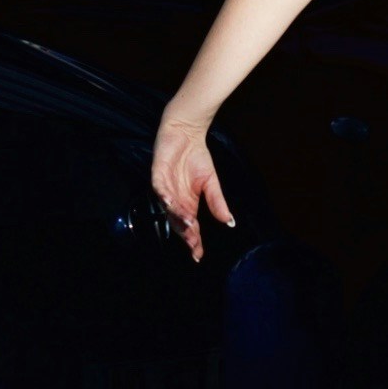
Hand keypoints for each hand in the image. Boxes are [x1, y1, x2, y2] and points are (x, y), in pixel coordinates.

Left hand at [151, 122, 234, 259]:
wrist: (187, 133)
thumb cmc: (197, 158)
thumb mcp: (211, 182)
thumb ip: (217, 202)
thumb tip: (230, 222)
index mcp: (187, 204)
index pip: (190, 227)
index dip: (193, 241)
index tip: (199, 255)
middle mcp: (174, 201)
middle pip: (178, 222)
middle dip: (185, 234)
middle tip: (193, 245)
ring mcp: (164, 189)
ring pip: (168, 209)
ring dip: (178, 217)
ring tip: (190, 225)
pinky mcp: (157, 175)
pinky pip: (159, 189)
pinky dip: (164, 197)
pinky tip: (170, 203)